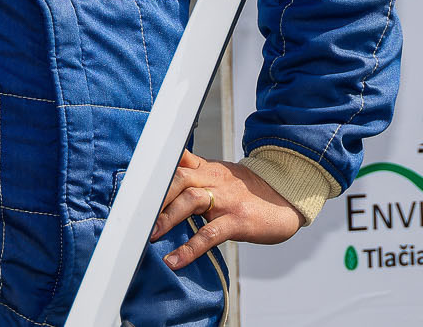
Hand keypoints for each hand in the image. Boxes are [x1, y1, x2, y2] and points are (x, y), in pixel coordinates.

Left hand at [150, 150, 302, 270]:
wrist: (286, 198)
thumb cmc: (249, 190)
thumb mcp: (221, 173)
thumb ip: (194, 170)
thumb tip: (167, 169)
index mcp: (208, 169)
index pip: (177, 163)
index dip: (156, 171)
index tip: (135, 184)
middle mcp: (215, 180)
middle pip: (180, 179)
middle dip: (157, 195)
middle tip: (139, 214)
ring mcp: (227, 200)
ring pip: (192, 200)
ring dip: (168, 217)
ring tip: (151, 235)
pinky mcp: (238, 220)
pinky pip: (210, 234)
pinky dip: (191, 248)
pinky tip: (176, 260)